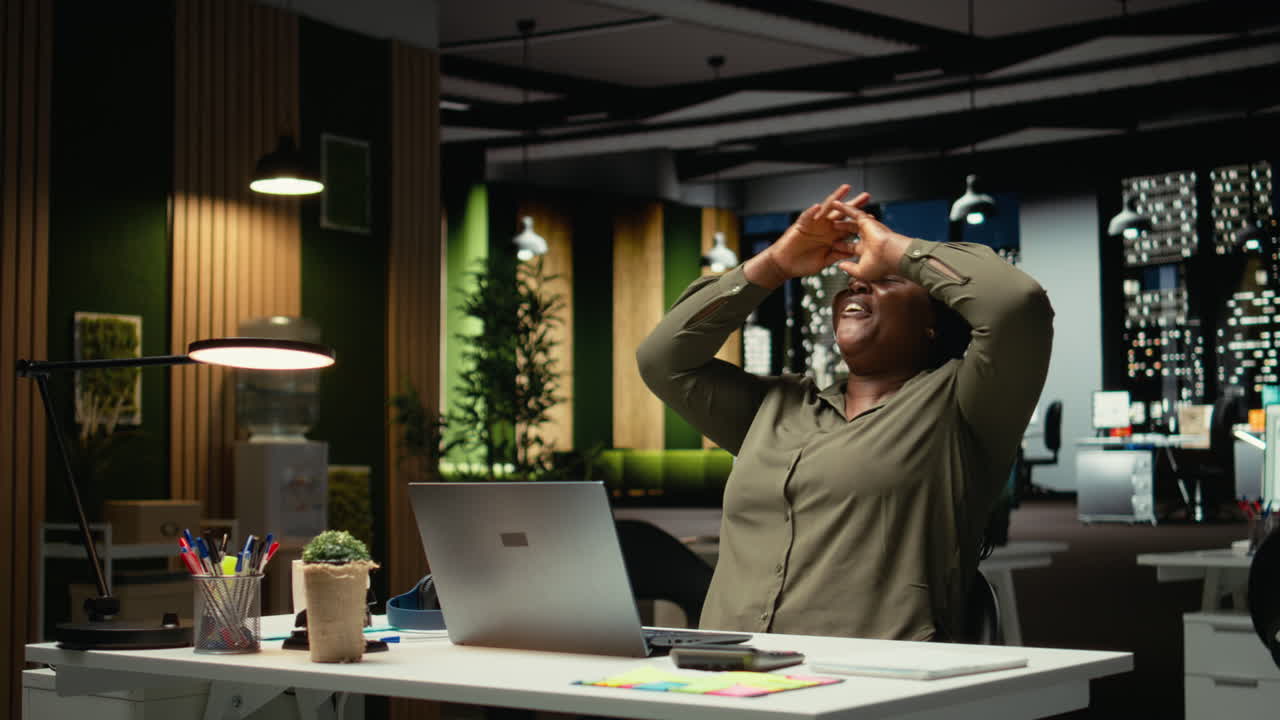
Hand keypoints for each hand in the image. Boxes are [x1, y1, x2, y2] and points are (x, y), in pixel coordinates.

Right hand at [744, 185, 869, 287]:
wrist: (785, 265)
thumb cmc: (803, 264)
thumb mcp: (825, 261)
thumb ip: (838, 256)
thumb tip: (852, 253)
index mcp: (832, 237)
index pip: (848, 226)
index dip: (860, 222)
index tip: (873, 217)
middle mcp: (824, 228)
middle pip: (842, 213)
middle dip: (854, 205)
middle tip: (866, 196)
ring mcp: (813, 225)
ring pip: (826, 208)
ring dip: (836, 198)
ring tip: (845, 189)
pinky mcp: (801, 225)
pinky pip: (807, 216)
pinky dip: (812, 212)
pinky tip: (819, 206)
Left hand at [833, 206, 912, 282]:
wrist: (892, 255)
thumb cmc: (881, 266)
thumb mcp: (861, 272)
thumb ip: (849, 269)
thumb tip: (841, 266)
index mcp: (866, 252)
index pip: (851, 248)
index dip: (841, 247)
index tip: (833, 246)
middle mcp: (867, 240)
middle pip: (851, 233)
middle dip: (840, 232)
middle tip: (830, 229)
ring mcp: (868, 230)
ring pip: (851, 222)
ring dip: (841, 218)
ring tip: (829, 215)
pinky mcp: (867, 221)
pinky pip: (853, 212)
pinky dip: (844, 208)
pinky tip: (834, 204)